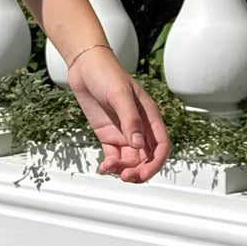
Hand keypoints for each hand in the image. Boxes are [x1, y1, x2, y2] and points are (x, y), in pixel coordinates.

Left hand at [67, 44, 170, 183]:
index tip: (144, 174)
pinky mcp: (108, 136)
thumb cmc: (106, 74)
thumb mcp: (119, 95)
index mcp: (150, 117)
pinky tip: (104, 167)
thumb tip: (137, 144)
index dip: (156, 163)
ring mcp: (124, 133)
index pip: (161, 146)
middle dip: (139, 171)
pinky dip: (111, 165)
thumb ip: (130, 120)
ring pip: (130, 161)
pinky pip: (114, 157)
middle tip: (125, 177)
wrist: (85, 68)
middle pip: (146, 158)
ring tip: (109, 169)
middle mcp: (139, 128)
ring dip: (123, 170)